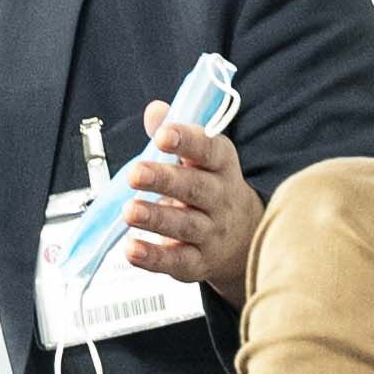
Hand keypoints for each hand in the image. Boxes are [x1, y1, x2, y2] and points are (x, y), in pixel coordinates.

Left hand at [119, 103, 260, 292]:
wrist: (244, 239)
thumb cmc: (210, 188)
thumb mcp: (199, 157)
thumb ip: (174, 134)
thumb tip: (155, 111)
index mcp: (221, 165)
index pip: (208, 150)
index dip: (187, 140)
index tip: (163, 135)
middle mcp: (221, 199)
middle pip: (196, 188)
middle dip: (165, 180)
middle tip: (136, 173)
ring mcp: (212, 233)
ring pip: (186, 226)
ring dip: (156, 218)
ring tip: (130, 211)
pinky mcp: (199, 262)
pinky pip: (177, 261)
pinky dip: (154, 257)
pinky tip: (132, 249)